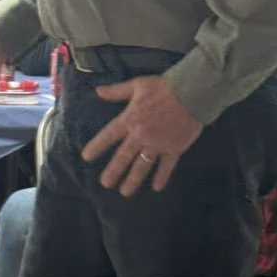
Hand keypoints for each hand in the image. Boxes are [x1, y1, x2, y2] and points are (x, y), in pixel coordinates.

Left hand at [81, 76, 202, 196]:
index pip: (109, 135)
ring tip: (125, 192)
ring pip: (142, 166)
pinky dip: (161, 177)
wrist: (191, 93)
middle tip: (105, 184)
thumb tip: (98, 91)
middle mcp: (141, 135)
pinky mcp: (174, 149)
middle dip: (113, 171)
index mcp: (130, 119)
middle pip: (124, 157)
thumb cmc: (163, 87)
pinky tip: (156, 187)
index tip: (86, 157)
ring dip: (133, 180)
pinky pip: (166, 166)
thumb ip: (117, 91)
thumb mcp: (137, 85)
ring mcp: (158, 144)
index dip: (97, 146)